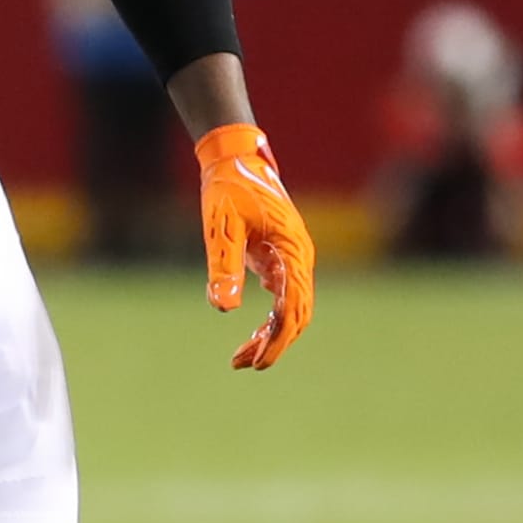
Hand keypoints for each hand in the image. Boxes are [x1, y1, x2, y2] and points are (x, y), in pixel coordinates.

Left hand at [195, 122, 315, 371]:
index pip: (292, 308)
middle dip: (273, 344)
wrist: (235, 158)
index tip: (256, 363)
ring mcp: (293, 258)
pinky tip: (251, 334)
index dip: (276, 340)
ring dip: (271, 334)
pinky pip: (283, 296)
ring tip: (242, 356)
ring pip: (291, 308)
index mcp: (292, 250)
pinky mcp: (281, 257)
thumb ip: (224, 266)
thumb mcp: (222, 227)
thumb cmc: (229, 188)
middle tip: (242, 364)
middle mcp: (300, 257)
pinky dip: (270, 319)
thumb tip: (224, 309)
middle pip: (297, 314)